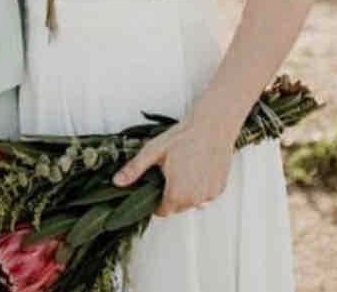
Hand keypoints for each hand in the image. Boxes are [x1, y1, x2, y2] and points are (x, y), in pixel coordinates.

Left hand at [113, 115, 234, 216]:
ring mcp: (209, 195)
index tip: (153, 186)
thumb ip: (135, 169)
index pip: (162, 211)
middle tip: (167, 171)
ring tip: (182, 168)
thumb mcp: (153, 151)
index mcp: (177, 193)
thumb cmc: (183, 137)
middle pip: (177, 207)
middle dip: (169, 194)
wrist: (212, 126)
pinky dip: (199, 187)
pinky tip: (196, 169)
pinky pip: (205, 195)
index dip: (154, 200)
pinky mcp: (219, 189)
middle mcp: (195, 200)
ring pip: (192, 202)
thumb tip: (117, 182)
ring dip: (185, 192)